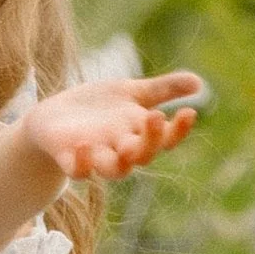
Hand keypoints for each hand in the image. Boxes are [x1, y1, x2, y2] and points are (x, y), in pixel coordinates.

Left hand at [19, 75, 204, 184]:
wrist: (55, 117)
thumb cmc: (99, 107)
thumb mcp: (130, 91)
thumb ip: (163, 89)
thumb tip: (199, 82)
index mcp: (139, 133)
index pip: (165, 138)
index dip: (179, 130)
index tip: (188, 112)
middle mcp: (121, 149)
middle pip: (143, 154)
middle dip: (151, 139)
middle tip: (155, 117)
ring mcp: (96, 157)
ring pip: (115, 170)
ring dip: (120, 161)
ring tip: (123, 144)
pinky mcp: (69, 159)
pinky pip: (77, 171)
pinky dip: (81, 163)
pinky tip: (83, 145)